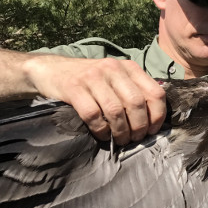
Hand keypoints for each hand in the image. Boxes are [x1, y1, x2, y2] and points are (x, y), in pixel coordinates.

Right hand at [27, 56, 166, 144]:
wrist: (50, 69)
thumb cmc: (89, 79)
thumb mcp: (115, 78)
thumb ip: (133, 91)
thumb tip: (154, 119)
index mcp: (129, 67)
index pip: (155, 93)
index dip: (158, 116)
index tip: (152, 131)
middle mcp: (113, 69)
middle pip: (137, 103)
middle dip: (139, 126)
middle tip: (135, 138)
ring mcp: (93, 77)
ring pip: (116, 110)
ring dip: (121, 131)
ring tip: (121, 140)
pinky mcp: (73, 88)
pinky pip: (93, 114)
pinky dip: (101, 129)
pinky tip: (102, 135)